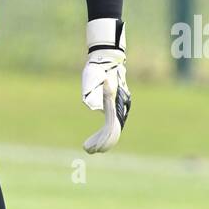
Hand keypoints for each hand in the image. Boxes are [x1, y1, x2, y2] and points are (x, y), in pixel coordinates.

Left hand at [82, 18, 130, 153]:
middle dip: (101, 143)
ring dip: (102, 141)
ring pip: (114, 130)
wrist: (108, 58)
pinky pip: (112, 125)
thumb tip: (93, 108)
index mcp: (117, 103)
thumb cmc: (97, 68)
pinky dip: (103, 134)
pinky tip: (93, 141)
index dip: (101, 140)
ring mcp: (120, 107)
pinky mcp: (117, 107)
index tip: (90, 146)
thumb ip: (92, 92)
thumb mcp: (91, 78)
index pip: (111, 128)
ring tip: (87, 148)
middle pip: (113, 132)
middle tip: (86, 150)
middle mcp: (122, 107)